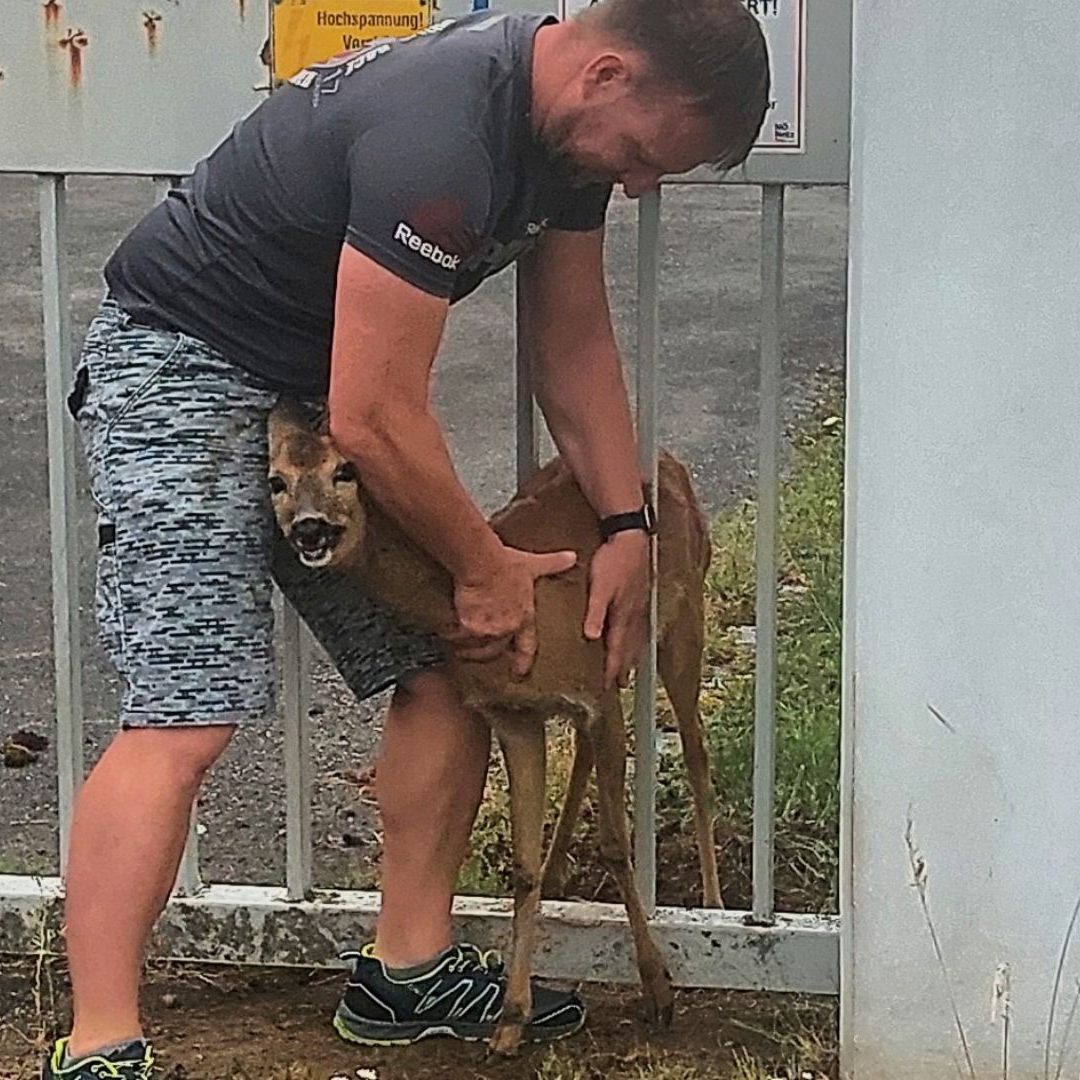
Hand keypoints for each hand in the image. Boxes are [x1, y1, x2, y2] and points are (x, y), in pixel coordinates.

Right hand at [450, 546, 576, 675]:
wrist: (482, 564)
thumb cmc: (507, 564)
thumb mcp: (532, 565)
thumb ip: (552, 564)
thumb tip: (573, 557)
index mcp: (524, 617)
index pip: (527, 645)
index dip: (525, 660)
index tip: (520, 672)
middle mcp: (507, 628)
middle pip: (496, 651)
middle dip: (488, 655)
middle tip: (479, 657)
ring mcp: (488, 631)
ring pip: (476, 648)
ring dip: (467, 649)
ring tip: (458, 648)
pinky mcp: (469, 628)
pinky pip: (458, 638)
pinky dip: (451, 637)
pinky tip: (445, 635)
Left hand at [583, 531, 650, 688]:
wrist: (629, 536)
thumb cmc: (614, 560)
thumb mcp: (600, 587)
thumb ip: (596, 613)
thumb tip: (592, 638)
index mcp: (624, 615)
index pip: (617, 650)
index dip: (611, 669)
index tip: (606, 686)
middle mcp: (635, 614)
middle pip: (630, 648)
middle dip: (624, 667)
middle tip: (619, 685)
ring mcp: (639, 604)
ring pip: (636, 637)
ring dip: (631, 655)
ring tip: (628, 668)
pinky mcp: (639, 595)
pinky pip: (638, 625)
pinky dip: (635, 638)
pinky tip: (632, 635)